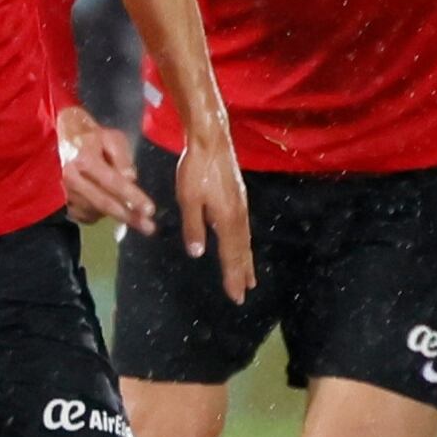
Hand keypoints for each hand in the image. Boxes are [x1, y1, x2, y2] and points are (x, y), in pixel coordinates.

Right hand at [57, 105, 153, 233]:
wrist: (59, 138)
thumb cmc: (90, 136)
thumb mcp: (110, 138)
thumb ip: (122, 157)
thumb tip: (131, 179)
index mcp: (85, 160)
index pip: (114, 182)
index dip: (132, 197)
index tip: (149, 211)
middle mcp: (72, 178)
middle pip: (104, 203)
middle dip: (128, 216)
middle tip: (148, 227)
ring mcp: (63, 192)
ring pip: (95, 211)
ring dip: (114, 215)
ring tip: (129, 213)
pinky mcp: (59, 201)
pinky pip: (84, 215)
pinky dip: (98, 215)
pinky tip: (107, 209)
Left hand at [174, 131, 253, 304]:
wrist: (211, 140)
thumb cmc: (196, 169)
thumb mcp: (188, 199)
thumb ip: (193, 227)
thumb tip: (198, 253)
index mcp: (227, 218)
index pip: (231, 254)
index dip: (233, 276)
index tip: (236, 296)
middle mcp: (238, 215)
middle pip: (242, 251)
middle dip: (242, 273)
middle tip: (244, 293)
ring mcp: (241, 206)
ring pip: (245, 240)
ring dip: (246, 260)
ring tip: (249, 277)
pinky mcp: (239, 198)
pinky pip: (244, 229)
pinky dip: (244, 245)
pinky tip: (242, 247)